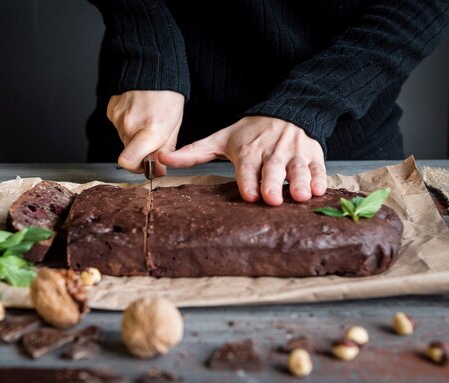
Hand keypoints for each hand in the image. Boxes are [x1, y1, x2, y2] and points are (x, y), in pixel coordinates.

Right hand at [107, 90, 183, 175]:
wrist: (152, 68)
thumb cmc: (168, 95)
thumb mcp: (174, 125)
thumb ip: (165, 150)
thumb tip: (158, 171)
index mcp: (151, 131)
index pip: (129, 162)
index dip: (136, 168)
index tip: (146, 165)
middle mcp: (131, 126)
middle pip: (129, 153)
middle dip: (140, 152)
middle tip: (152, 138)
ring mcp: (118, 118)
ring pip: (124, 140)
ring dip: (134, 137)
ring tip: (145, 120)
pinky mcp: (111, 111)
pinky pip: (118, 127)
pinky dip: (126, 124)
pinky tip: (136, 113)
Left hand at [159, 116, 326, 205]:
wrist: (286, 111)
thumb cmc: (250, 132)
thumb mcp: (220, 139)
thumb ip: (194, 152)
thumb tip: (162, 158)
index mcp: (249, 149)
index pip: (248, 166)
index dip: (249, 180)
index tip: (249, 195)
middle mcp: (272, 151)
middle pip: (273, 169)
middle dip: (273, 184)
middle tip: (272, 200)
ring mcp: (294, 153)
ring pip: (298, 169)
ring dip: (300, 182)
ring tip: (301, 196)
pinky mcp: (314, 155)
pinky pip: (319, 167)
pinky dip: (320, 178)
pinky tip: (320, 190)